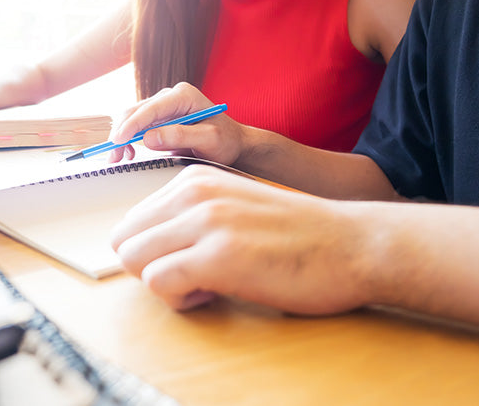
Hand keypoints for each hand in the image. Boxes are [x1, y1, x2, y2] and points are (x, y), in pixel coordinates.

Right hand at [107, 82, 246, 164]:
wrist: (233, 142)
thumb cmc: (226, 141)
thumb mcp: (208, 140)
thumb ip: (180, 136)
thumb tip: (148, 138)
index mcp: (183, 95)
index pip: (151, 108)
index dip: (132, 124)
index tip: (118, 141)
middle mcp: (170, 96)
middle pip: (136, 111)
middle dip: (121, 133)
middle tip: (113, 156)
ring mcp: (163, 106)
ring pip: (132, 117)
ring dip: (121, 137)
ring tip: (117, 158)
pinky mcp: (159, 118)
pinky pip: (137, 125)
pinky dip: (128, 138)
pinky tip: (129, 153)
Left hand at [109, 164, 370, 313]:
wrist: (353, 244)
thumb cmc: (298, 235)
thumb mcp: (234, 206)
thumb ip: (192, 217)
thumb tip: (150, 248)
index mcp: (194, 179)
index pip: (133, 222)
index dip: (155, 251)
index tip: (189, 260)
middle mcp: (193, 193)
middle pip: (125, 241)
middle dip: (149, 267)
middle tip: (189, 277)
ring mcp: (205, 221)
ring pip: (134, 260)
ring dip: (163, 284)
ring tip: (203, 285)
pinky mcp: (217, 256)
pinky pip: (158, 283)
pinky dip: (179, 299)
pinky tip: (214, 294)